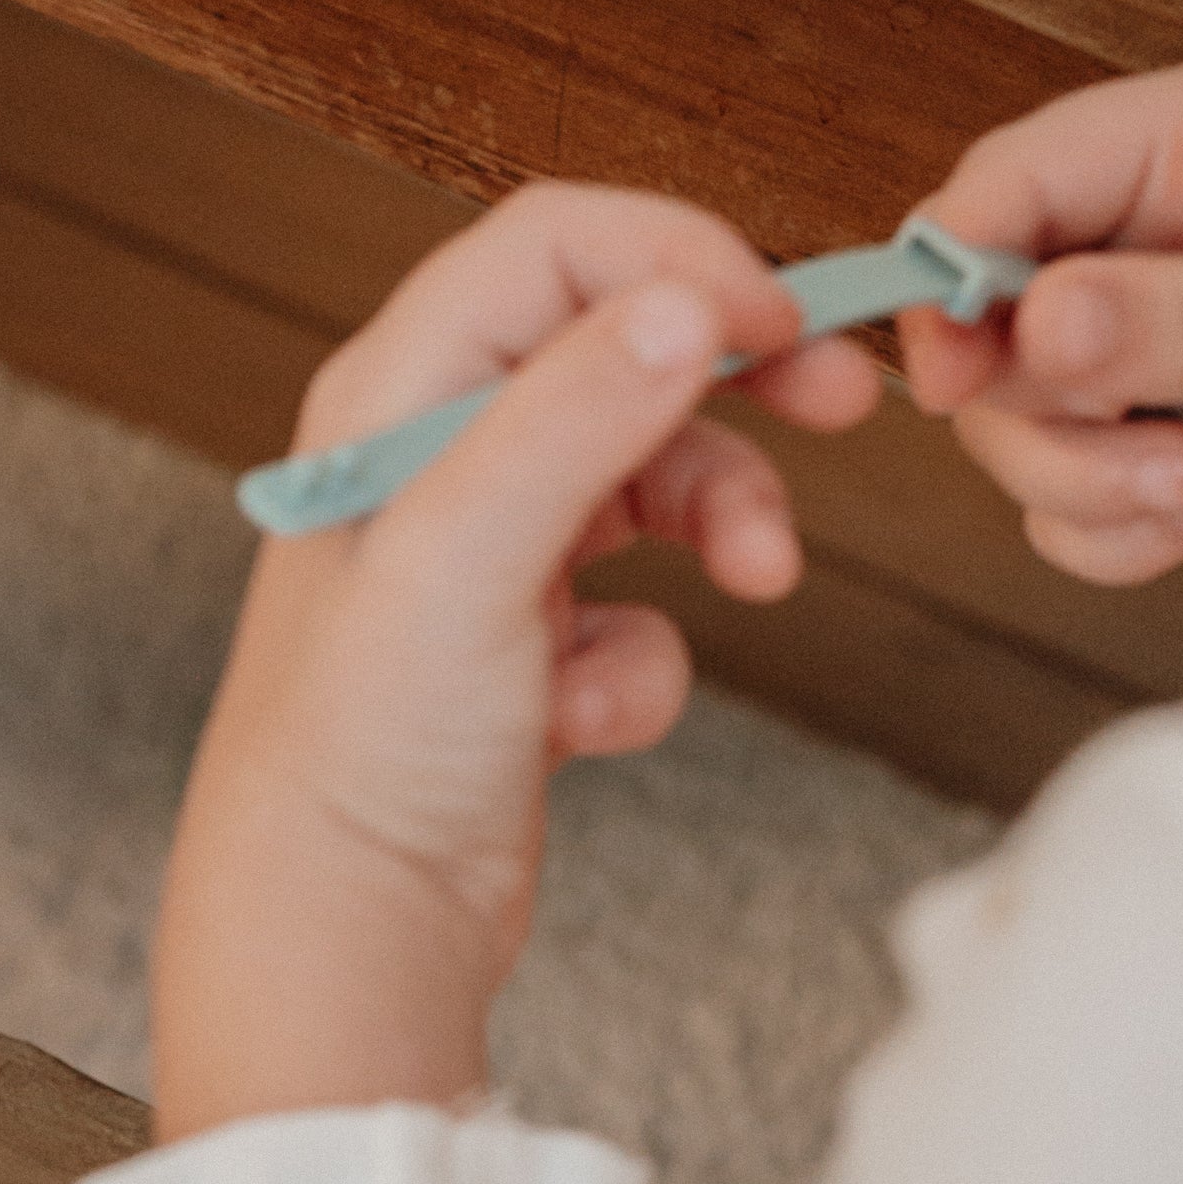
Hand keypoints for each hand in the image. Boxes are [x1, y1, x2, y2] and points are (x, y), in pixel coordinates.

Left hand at [150, 189, 881, 1140]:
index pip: (552, 249)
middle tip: (842, 406)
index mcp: (390, 400)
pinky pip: (638, 614)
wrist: (340, 934)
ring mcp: (481, 559)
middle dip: (733, 377)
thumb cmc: (357, 751)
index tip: (782, 320)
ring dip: (719, 519)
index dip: (680, 258)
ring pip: (649, 480)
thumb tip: (685, 302)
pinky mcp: (524, 654)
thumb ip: (575, 417)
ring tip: (760, 580)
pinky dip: (644, 661)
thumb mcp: (468, 555)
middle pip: (618, 348)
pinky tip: (586, 721)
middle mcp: (429, 461)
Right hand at [900, 52, 1182, 585]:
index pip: (1007, 184)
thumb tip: (1031, 322)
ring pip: (1012, 426)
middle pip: (984, 322)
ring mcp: (1145, 348)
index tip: (953, 372)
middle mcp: (1147, 238)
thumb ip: (1169, 319)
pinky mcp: (1152, 443)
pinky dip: (1115, 534)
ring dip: (1089, 486)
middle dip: (1048, 415)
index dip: (954, 275)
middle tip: (1149, 446)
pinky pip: (1059, 503)